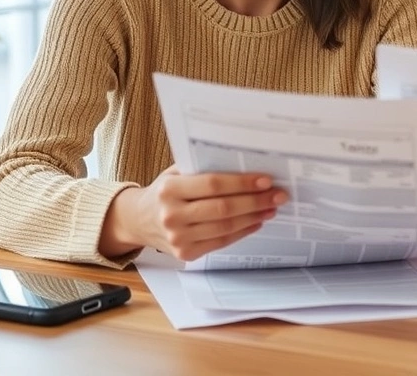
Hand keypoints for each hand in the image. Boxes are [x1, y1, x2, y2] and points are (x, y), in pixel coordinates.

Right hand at [100, 166, 286, 261]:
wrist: (138, 220)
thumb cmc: (164, 191)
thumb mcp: (175, 173)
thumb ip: (202, 168)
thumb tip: (243, 162)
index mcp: (169, 189)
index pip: (213, 184)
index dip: (242, 183)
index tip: (266, 180)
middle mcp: (172, 215)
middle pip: (223, 208)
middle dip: (256, 201)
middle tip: (279, 195)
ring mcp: (178, 238)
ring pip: (225, 227)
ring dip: (254, 217)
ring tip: (271, 208)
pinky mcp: (185, 253)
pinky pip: (221, 242)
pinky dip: (242, 232)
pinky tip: (256, 222)